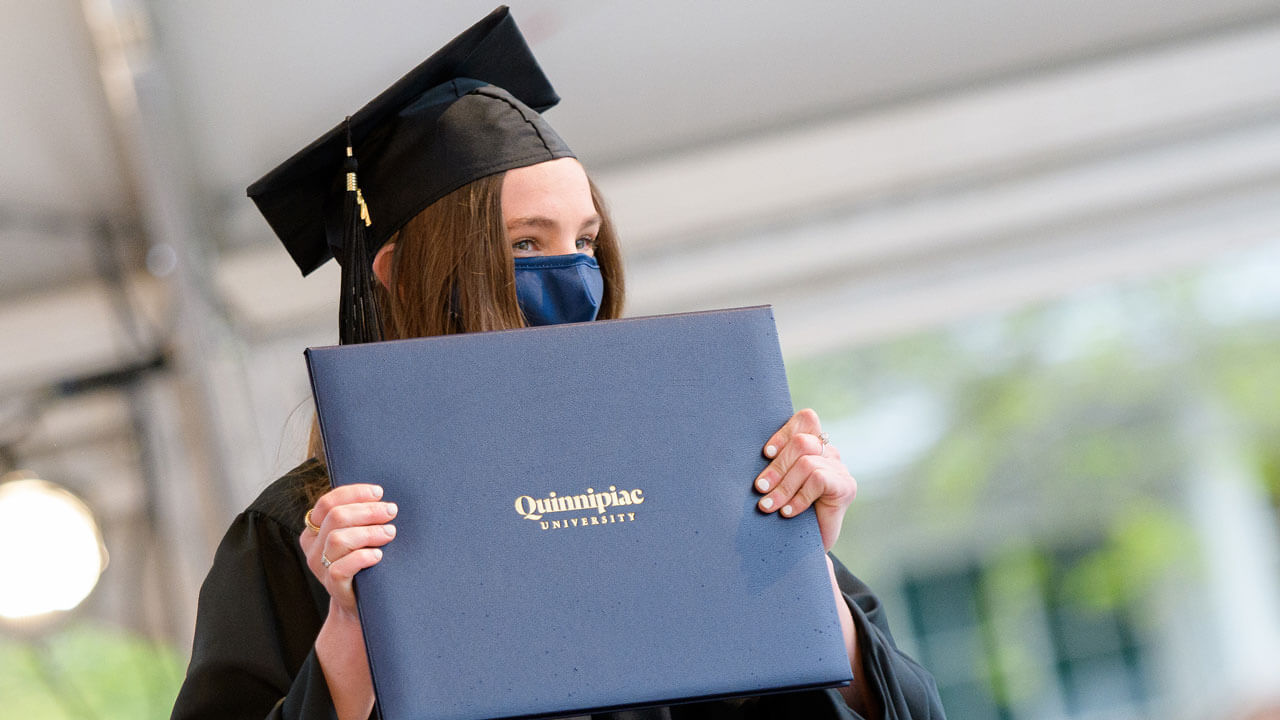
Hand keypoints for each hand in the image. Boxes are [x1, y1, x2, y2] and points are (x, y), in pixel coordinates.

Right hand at [299, 484, 397, 616]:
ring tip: (390, 533)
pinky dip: (362, 558)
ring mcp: (320, 567)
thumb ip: (359, 518)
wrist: (362, 603)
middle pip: (335, 517)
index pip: (327, 503)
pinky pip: (341, 568)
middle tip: (391, 511)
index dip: (353, 493)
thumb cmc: (364, 562)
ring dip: (369, 532)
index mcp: (315, 529)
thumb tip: (381, 496)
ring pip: (338, 540)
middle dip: (367, 511)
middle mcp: (313, 547)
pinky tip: (378, 555)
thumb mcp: (357, 536)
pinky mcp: (331, 585)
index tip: (379, 493)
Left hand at [754, 409, 856, 550]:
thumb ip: (772, 464)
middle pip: (801, 443)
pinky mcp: (847, 487)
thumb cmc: (786, 511)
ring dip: (783, 487)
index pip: (806, 420)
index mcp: (814, 445)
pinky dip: (799, 497)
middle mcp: (830, 453)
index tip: (766, 454)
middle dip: (776, 467)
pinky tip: (788, 513)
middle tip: (760, 488)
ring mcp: (840, 469)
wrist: (806, 547)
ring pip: (807, 464)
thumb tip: (739, 455)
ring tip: (768, 506)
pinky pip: (819, 480)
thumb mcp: (777, 483)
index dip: (784, 432)